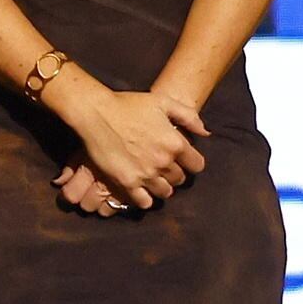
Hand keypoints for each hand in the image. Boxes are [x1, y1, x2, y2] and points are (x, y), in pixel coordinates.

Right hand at [48, 75, 205, 210]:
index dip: (191, 163)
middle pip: (179, 179)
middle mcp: (164, 161)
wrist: (96, 113)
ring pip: (164, 192)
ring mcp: (145, 173)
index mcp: (176, 143)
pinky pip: (144, 201)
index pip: (197, 165)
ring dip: (161, 187)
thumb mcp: (162, 102)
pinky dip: (145, 199)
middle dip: (174, 174)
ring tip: (153, 180)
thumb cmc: (128, 104)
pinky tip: (141, 192)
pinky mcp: (127, 182)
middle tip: (163, 168)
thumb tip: (206, 133)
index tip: (183, 161)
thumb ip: (188, 116)